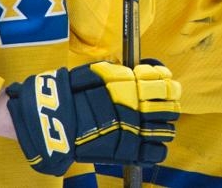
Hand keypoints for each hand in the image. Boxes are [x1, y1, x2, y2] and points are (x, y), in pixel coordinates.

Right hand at [6, 60, 180, 175]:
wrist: (51, 118)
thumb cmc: (71, 93)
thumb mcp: (96, 72)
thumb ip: (118, 71)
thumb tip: (139, 68)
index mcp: (130, 85)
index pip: (164, 83)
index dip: (168, 86)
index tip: (167, 87)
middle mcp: (135, 106)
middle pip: (170, 107)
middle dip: (169, 107)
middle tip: (164, 108)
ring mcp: (133, 130)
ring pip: (167, 130)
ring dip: (164, 128)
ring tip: (156, 128)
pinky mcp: (127, 152)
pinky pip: (155, 153)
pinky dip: (156, 149)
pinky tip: (150, 145)